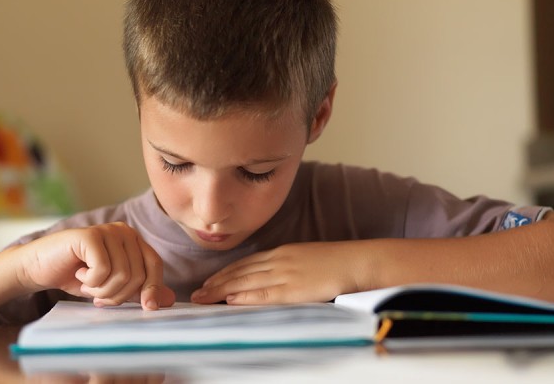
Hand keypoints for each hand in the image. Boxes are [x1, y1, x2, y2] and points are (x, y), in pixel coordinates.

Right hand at [17, 222, 174, 309]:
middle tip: (99, 295)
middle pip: (138, 274)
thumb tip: (170, 300)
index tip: (146, 308)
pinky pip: (103, 270)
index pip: (154, 265)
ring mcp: (107, 230)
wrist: (38, 268)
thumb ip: (140, 291)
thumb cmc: (77, 277)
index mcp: (134, 240)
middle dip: (118, 294)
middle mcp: (124, 231)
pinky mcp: (90, 236)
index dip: (152, 288)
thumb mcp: (113, 288)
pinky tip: (78, 274)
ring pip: (122, 274)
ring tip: (88, 284)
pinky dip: (90, 282)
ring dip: (102, 290)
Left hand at [190, 241, 363, 304]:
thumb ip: (288, 264)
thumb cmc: (336, 261)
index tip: (210, 280)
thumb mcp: (306, 256)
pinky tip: (230, 301)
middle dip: (216, 283)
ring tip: (204, 298)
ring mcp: (285, 274)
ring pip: (246, 283)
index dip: (226, 272)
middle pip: (240, 272)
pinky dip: (245, 298)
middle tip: (197, 293)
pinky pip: (264, 294)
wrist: (356, 261)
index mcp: (282, 252)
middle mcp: (279, 261)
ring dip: (222, 291)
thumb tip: (274, 275)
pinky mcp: (294, 289)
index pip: (246, 262)